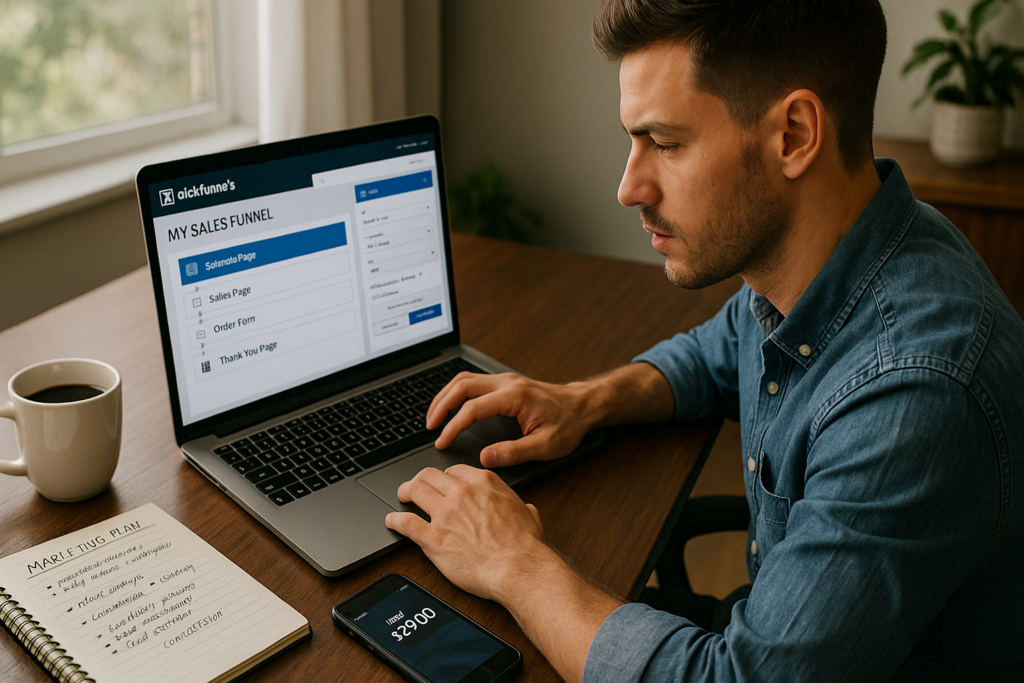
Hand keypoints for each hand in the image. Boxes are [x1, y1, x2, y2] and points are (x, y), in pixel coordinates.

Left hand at [385, 465, 552, 601]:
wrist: (518, 568)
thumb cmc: (525, 546)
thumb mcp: (529, 515)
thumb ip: (520, 507)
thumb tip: (525, 509)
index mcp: (483, 483)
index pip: (454, 470)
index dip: (445, 477)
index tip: (442, 483)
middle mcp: (461, 493)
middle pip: (429, 475)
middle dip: (419, 479)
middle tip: (414, 486)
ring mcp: (445, 514)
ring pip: (415, 490)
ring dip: (405, 491)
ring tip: (402, 496)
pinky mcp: (434, 538)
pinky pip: (406, 523)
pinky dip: (395, 520)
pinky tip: (391, 521)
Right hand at [426, 372, 591, 467]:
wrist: (583, 405)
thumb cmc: (569, 424)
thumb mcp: (546, 445)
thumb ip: (514, 452)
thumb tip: (485, 458)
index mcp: (515, 396)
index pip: (473, 408)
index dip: (454, 426)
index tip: (442, 441)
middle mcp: (507, 383)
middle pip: (461, 385)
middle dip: (441, 406)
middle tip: (429, 427)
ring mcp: (505, 380)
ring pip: (464, 379)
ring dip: (445, 396)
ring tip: (433, 416)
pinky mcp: (505, 383)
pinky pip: (473, 381)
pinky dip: (456, 392)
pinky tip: (451, 405)